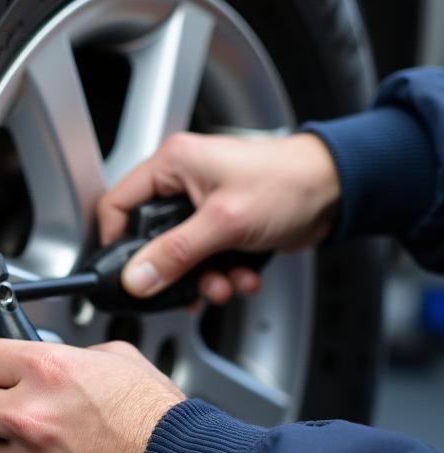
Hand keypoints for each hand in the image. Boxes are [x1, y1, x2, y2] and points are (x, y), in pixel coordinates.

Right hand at [97, 131, 340, 303]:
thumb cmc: (289, 181)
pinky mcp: (222, 223)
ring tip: (222, 285)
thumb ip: (175, 254)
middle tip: (183, 288)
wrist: (338, 190)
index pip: (117, 204)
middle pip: (149, 237)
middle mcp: (183, 181)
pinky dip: (222, 273)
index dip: (114, 242)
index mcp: (172, 164)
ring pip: (179, 254)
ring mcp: (203, 204)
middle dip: (172, 270)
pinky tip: (241, 275)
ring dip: (201, 278)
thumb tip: (137, 278)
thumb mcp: (223, 222)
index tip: (125, 273)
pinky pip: (205, 258)